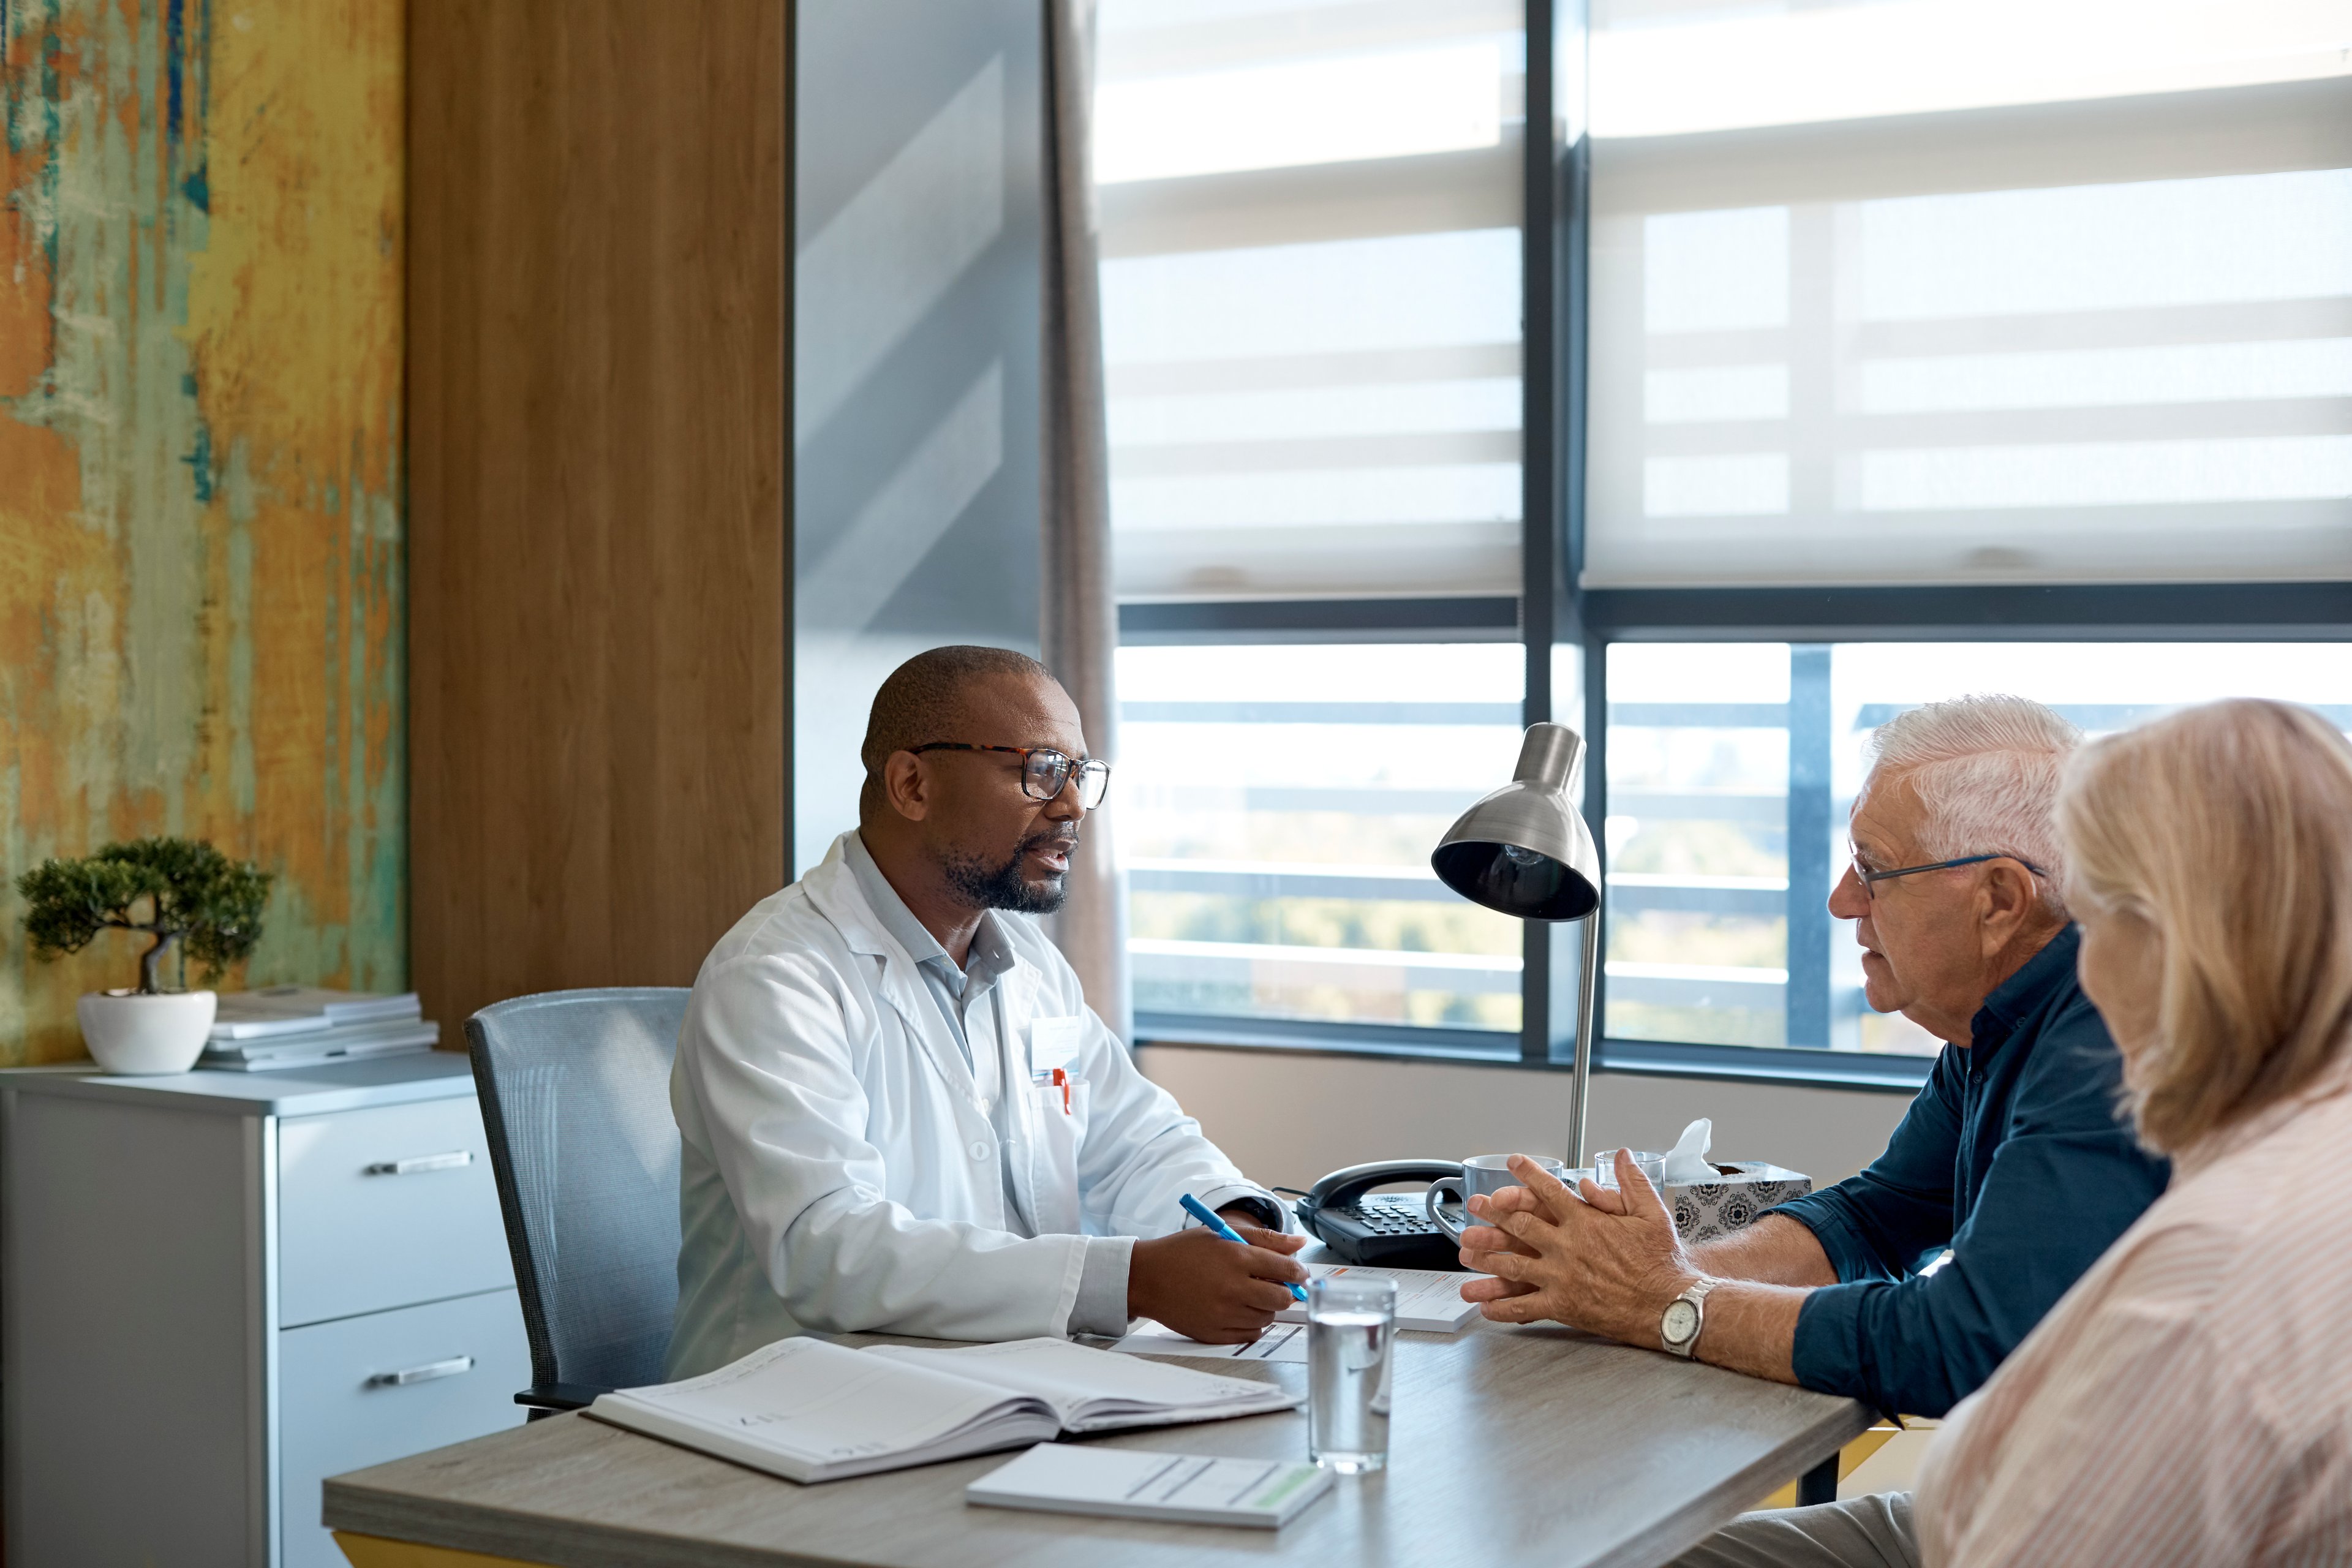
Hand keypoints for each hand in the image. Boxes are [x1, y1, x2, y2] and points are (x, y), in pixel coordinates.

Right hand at [1128, 1220, 1306, 1343]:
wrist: (1147, 1279)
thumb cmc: (1183, 1252)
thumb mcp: (1222, 1234)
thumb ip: (1265, 1239)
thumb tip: (1300, 1242)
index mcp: (1236, 1258)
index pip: (1286, 1269)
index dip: (1299, 1271)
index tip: (1298, 1272)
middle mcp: (1232, 1288)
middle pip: (1282, 1298)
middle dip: (1284, 1290)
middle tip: (1274, 1284)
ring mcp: (1223, 1314)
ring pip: (1267, 1317)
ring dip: (1266, 1306)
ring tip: (1248, 1293)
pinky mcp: (1215, 1334)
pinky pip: (1250, 1334)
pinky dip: (1251, 1323)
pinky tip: (1238, 1308)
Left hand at [1455, 1151, 1696, 1349]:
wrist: (1670, 1306)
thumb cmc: (1662, 1261)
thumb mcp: (1653, 1214)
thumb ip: (1632, 1182)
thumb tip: (1621, 1155)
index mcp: (1586, 1222)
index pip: (1549, 1191)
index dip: (1528, 1174)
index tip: (1512, 1162)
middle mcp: (1568, 1247)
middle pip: (1520, 1224)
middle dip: (1493, 1213)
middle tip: (1475, 1205)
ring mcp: (1562, 1277)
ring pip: (1514, 1263)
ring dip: (1487, 1256)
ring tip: (1465, 1252)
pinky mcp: (1563, 1306)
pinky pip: (1525, 1306)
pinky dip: (1502, 1306)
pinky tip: (1485, 1306)